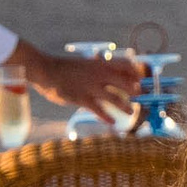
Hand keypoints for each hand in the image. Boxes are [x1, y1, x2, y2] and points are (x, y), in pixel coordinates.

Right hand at [15, 41, 139, 121]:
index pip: (124, 64)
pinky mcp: (83, 99)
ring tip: (131, 112)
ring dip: (124, 106)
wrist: (46, 70)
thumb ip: (94, 68)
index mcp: (99, 64)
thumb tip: (102, 69)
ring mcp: (91, 87)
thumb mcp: (82, 64)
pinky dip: (107, 116)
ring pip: (115, 98)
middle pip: (124, 82)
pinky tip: (113, 122)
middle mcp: (98, 75)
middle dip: (134, 89)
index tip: (139, 78)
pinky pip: (99, 109)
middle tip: (140, 95)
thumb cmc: (62, 68)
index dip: (134, 72)